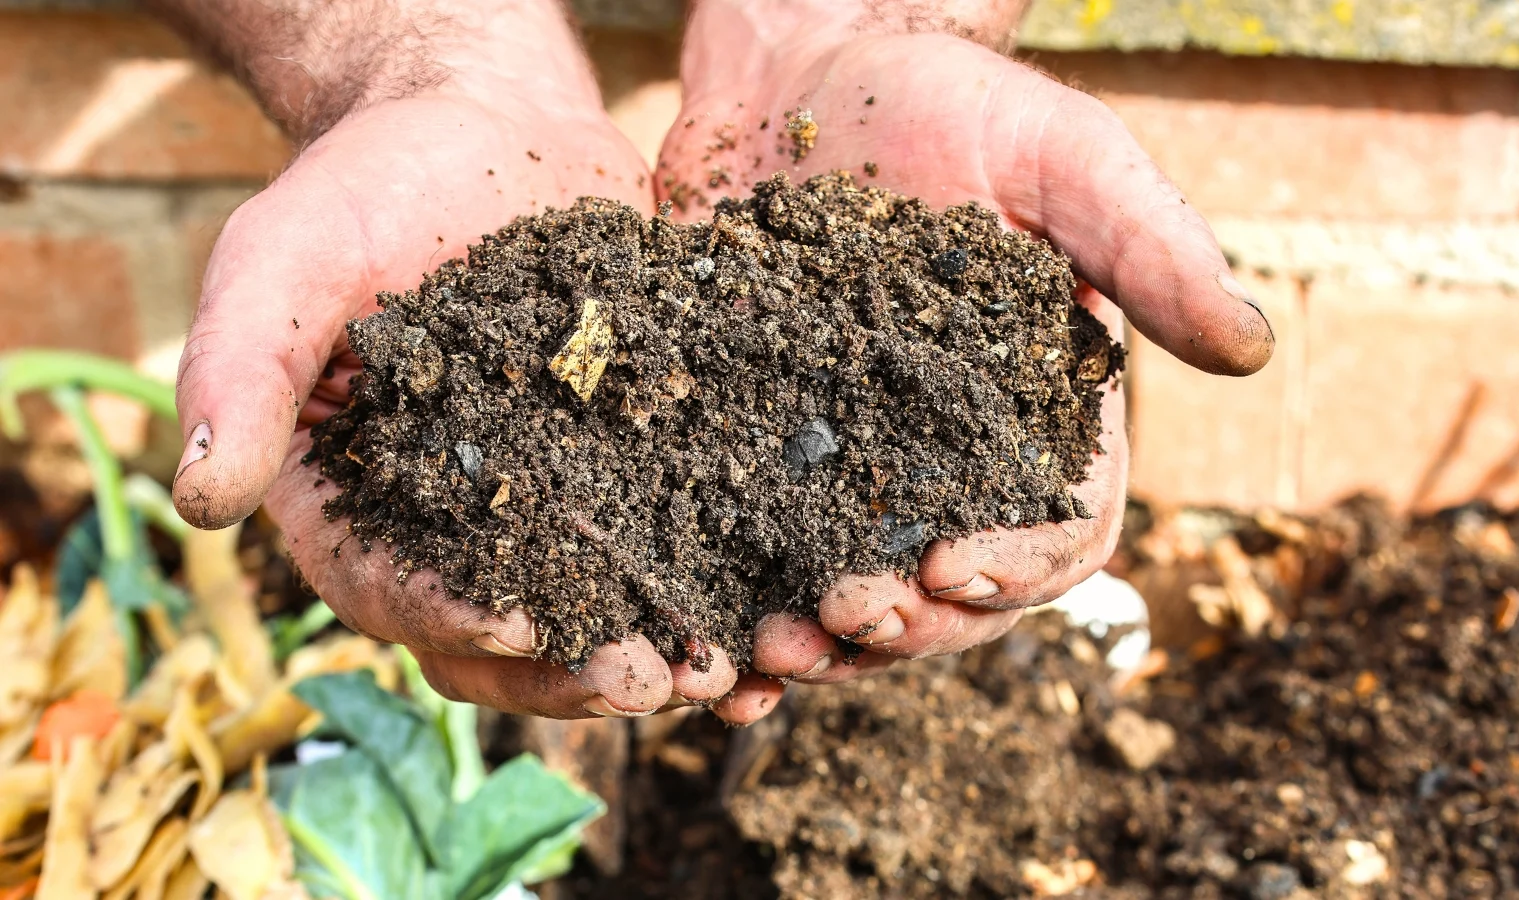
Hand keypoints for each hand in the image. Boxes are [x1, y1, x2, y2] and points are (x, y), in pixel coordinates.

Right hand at [166, 0, 740, 718]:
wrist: (491, 125)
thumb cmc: (369, 183)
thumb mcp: (285, 259)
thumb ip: (240, 368)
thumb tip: (199, 499)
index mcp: (358, 502)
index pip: (394, 592)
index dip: (453, 619)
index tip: (522, 623)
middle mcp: (455, 527)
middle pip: (506, 639)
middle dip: (578, 670)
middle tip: (654, 678)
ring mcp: (549, 506)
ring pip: (597, 615)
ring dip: (659, 654)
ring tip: (730, 667)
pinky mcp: (632, 470)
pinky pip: (672, 547)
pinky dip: (717, 588)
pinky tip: (778, 609)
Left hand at [659, 2, 1273, 721]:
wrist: (798, 74)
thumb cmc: (946, 100)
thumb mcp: (1060, 154)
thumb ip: (1148, 246)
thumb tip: (1253, 350)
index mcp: (1042, 413)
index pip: (1064, 529)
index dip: (1021, 567)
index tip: (954, 566)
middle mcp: (955, 461)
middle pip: (958, 592)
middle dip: (912, 623)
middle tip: (851, 614)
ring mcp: (857, 464)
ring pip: (861, 595)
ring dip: (828, 641)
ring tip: (773, 648)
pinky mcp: (764, 451)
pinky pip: (760, 555)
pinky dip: (745, 609)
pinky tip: (713, 638)